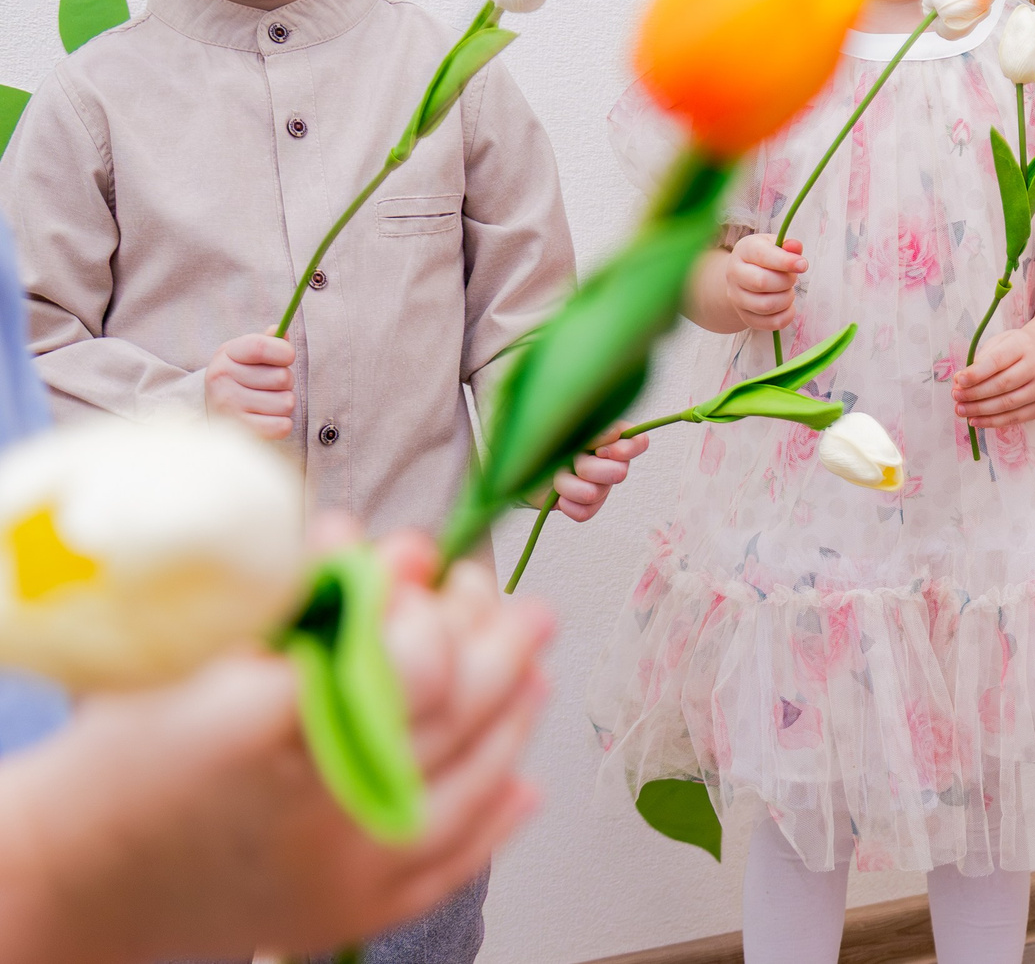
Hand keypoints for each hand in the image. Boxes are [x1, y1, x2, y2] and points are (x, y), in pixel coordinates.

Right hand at [0, 530, 550, 963]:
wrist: (84, 875)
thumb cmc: (133, 755)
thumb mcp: (192, 655)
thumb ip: (293, 594)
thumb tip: (376, 541)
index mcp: (265, 731)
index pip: (399, 659)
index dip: (424, 604)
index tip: (427, 563)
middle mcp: (317, 809)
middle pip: (450, 713)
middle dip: (495, 643)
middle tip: (509, 599)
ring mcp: (344, 869)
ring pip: (471, 781)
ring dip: (514, 714)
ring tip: (531, 663)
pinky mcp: (353, 913)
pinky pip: (454, 861)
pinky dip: (497, 813)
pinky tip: (524, 777)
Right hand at [204, 332, 296, 440]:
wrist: (212, 412)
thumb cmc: (239, 377)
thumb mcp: (246, 353)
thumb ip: (266, 342)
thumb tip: (283, 332)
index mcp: (226, 355)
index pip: (261, 347)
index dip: (284, 351)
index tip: (288, 356)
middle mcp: (222, 379)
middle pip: (282, 377)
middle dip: (286, 381)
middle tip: (271, 385)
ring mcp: (228, 406)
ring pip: (286, 402)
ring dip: (284, 403)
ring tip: (267, 402)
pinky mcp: (238, 431)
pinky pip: (282, 426)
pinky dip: (281, 424)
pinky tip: (267, 419)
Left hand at [549, 425, 648, 523]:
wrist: (519, 464)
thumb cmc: (541, 438)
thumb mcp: (564, 424)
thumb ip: (592, 427)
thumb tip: (613, 434)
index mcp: (610, 437)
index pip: (639, 443)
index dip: (625, 451)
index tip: (599, 450)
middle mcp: (610, 461)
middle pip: (619, 473)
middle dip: (587, 468)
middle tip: (570, 460)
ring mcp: (599, 485)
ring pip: (596, 493)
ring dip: (568, 485)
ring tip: (556, 476)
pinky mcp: (585, 506)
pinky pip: (585, 513)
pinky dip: (567, 504)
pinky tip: (558, 495)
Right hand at [724, 234, 804, 330]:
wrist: (743, 277)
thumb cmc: (764, 258)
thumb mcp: (774, 245)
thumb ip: (788, 245)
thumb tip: (796, 247)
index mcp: (743, 251)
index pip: (762, 256)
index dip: (785, 261)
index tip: (803, 265)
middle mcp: (735, 274)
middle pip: (762, 282)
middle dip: (786, 281)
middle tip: (792, 278)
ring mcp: (737, 298)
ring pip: (766, 305)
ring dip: (786, 299)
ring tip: (788, 291)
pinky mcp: (746, 317)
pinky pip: (771, 323)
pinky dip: (786, 316)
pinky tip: (787, 306)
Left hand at [956, 327, 1034, 430]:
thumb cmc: (1012, 350)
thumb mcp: (996, 345)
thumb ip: (979, 362)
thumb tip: (959, 383)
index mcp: (1023, 346)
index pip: (997, 361)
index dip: (976, 373)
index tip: (958, 381)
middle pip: (1002, 384)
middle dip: (975, 393)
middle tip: (956, 397)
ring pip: (1008, 404)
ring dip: (980, 410)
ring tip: (961, 410)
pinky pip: (1014, 418)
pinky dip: (992, 422)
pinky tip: (975, 420)